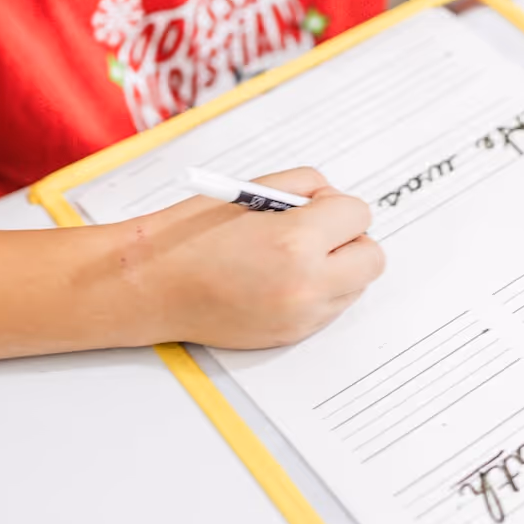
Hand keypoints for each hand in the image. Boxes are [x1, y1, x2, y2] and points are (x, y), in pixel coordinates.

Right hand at [113, 167, 384, 348]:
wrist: (152, 287)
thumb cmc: (192, 235)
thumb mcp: (251, 191)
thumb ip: (304, 188)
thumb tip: (333, 200)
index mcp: (296, 241)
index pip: (358, 215)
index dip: (336, 206)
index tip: (315, 206)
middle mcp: (306, 284)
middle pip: (372, 258)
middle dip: (350, 239)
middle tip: (317, 232)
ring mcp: (301, 317)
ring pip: (356, 287)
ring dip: (338, 268)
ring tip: (293, 257)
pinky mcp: (291, 336)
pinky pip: (331, 309)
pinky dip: (319, 292)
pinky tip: (281, 280)